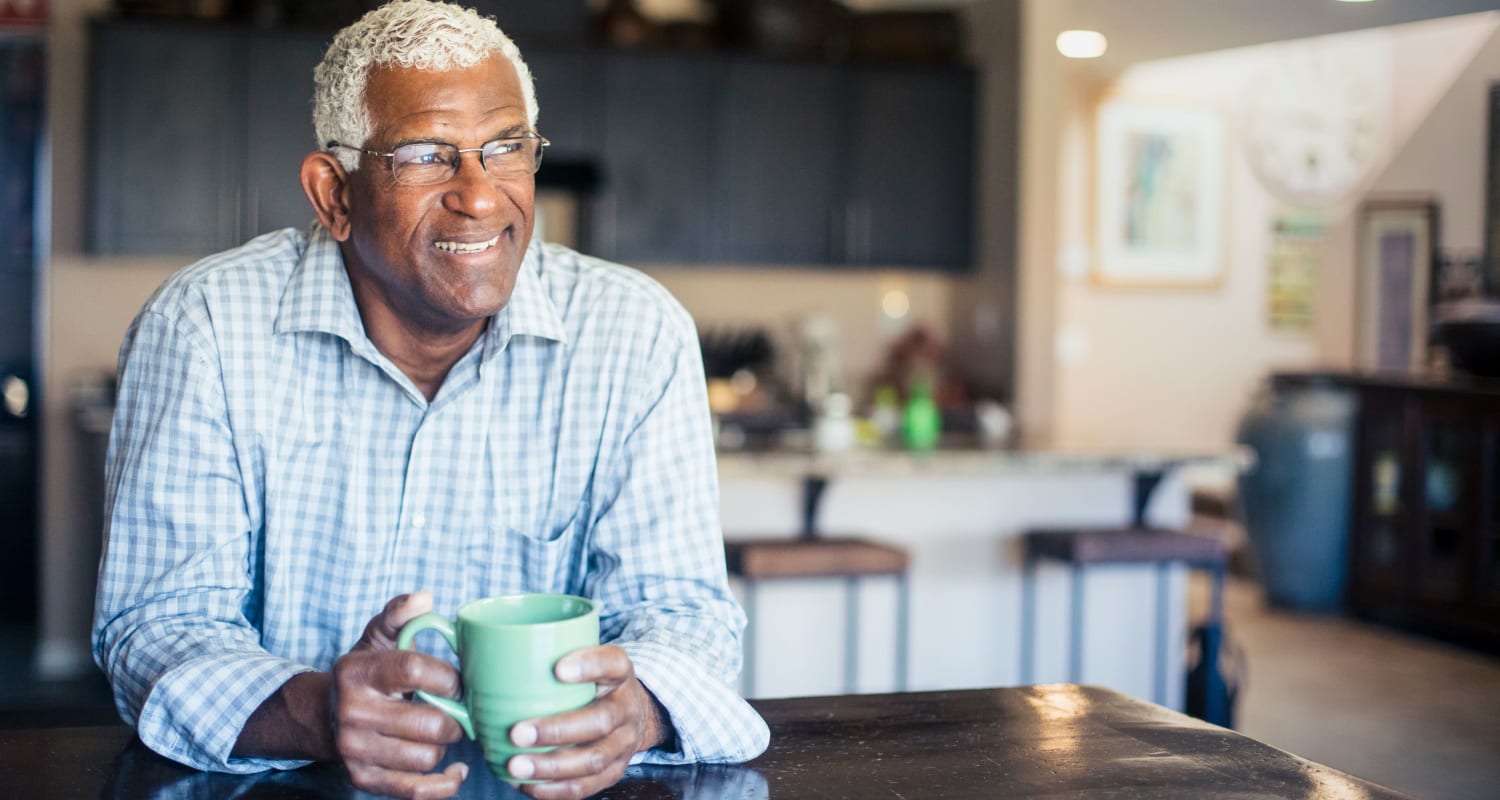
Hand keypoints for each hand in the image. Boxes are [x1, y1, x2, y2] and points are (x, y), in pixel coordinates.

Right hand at [331, 592, 467, 799]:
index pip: (413, 670)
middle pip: (428, 722)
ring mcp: (355, 750)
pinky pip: (415, 790)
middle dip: (454, 717)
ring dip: (444, 746)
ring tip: (441, 731)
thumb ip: (400, 614)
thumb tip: (424, 597)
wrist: (325, 716)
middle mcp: (353, 712)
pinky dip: (443, 784)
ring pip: (426, 756)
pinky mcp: (362, 779)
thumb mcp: (378, 638)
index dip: (449, 677)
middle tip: (456, 710)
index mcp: (359, 672)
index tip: (459, 681)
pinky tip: (454, 769)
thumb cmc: (366, 673)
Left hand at [505, 645, 668, 799]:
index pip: (612, 664)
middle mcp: (626, 708)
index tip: (558, 668)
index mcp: (619, 673)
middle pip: (600, 721)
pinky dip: (554, 789)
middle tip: (518, 732)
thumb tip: (478, 655)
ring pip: (592, 759)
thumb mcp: (584, 659)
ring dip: (551, 766)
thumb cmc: (593, 683)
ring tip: (515, 766)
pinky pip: (586, 786)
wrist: (632, 713)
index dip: (589, 666)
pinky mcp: (615, 771)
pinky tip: (527, 783)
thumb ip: (547, 656)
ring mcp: (623, 743)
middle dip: (557, 730)